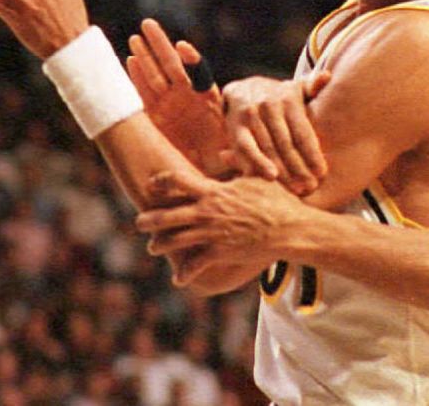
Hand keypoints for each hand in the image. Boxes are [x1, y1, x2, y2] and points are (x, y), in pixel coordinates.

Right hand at [127, 19, 226, 172]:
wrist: (206, 172)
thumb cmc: (223, 161)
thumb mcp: (232, 153)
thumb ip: (231, 152)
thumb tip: (226, 157)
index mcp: (208, 101)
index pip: (199, 75)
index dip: (192, 60)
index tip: (182, 47)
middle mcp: (187, 98)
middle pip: (173, 67)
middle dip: (160, 46)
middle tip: (148, 24)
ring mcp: (170, 105)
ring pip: (156, 75)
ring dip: (146, 57)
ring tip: (136, 38)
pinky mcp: (155, 116)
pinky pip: (144, 93)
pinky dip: (137, 78)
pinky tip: (131, 61)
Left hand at [136, 167, 309, 285]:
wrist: (289, 228)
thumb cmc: (277, 200)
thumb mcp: (257, 174)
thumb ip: (238, 160)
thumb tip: (224, 150)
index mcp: (214, 191)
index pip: (178, 181)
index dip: (162, 181)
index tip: (153, 183)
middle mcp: (207, 212)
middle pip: (168, 214)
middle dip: (150, 219)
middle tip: (139, 221)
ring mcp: (211, 233)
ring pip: (175, 241)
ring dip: (160, 245)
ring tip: (153, 248)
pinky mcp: (219, 252)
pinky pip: (195, 265)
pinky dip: (185, 273)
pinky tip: (178, 278)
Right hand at [221, 73, 331, 194]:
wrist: (242, 88)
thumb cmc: (277, 97)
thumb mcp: (295, 88)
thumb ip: (312, 86)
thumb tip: (327, 76)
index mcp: (288, 100)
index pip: (302, 131)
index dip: (313, 153)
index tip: (322, 173)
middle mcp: (270, 106)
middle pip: (287, 144)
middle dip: (299, 167)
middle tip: (310, 186)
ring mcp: (252, 116)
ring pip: (269, 149)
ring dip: (282, 171)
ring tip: (295, 189)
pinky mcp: (236, 126)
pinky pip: (247, 149)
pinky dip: (258, 163)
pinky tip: (270, 177)